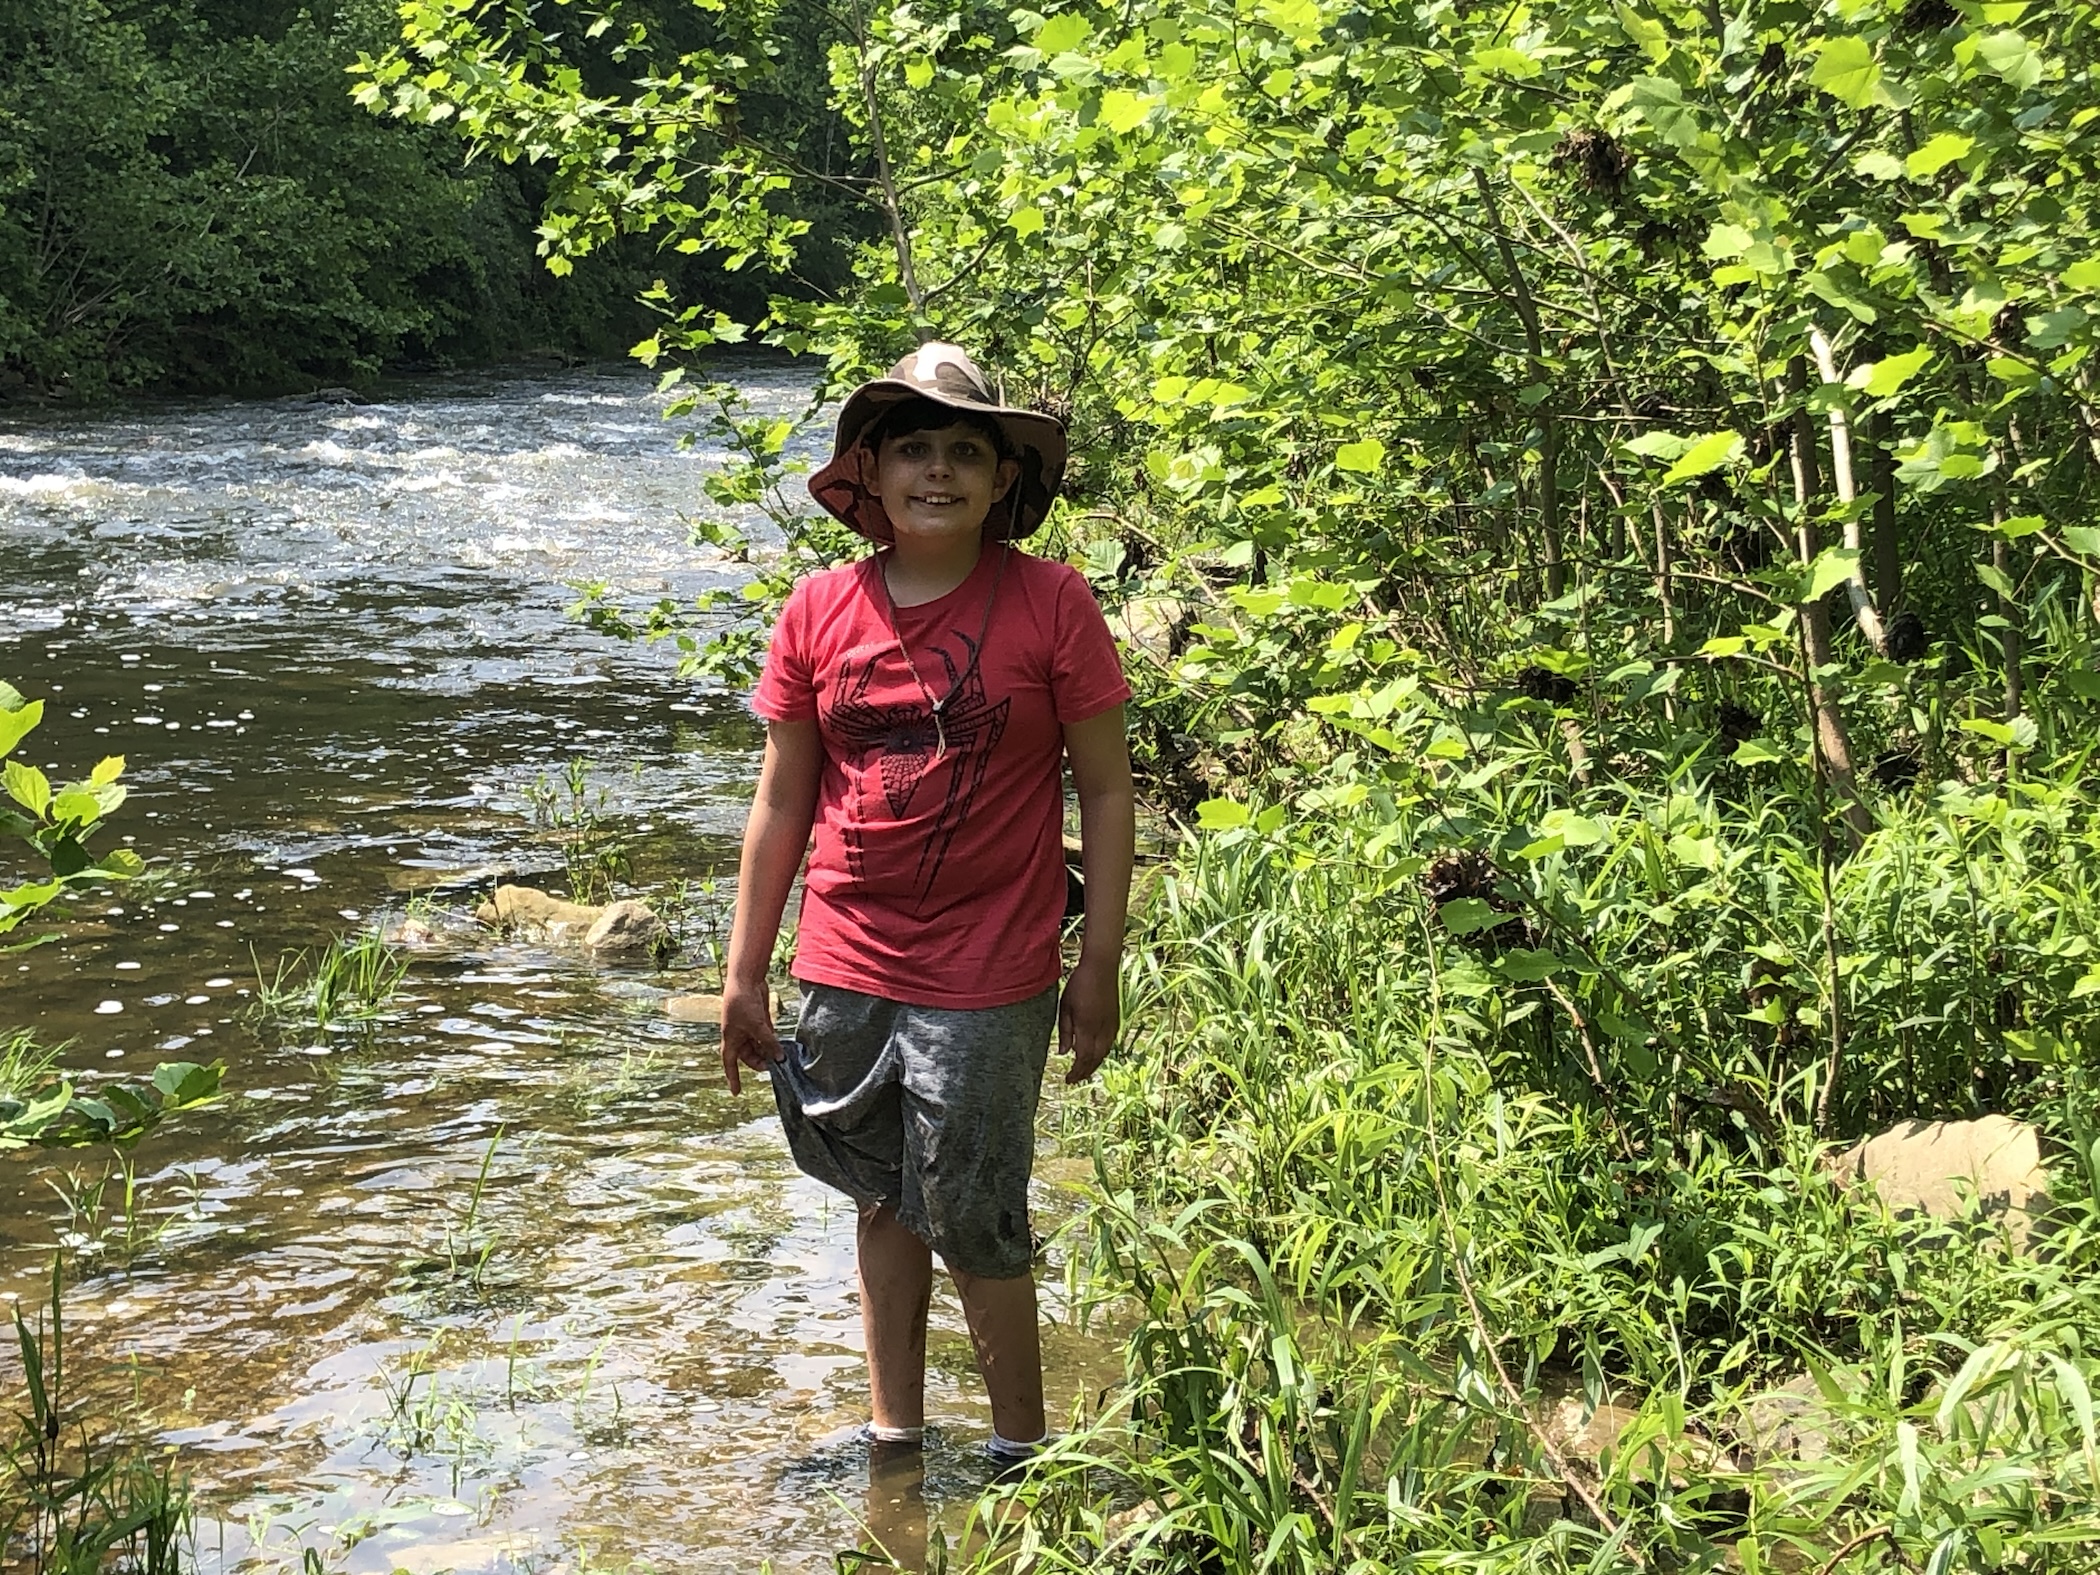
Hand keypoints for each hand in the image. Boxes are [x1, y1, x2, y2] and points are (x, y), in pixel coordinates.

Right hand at [720, 977, 783, 1094]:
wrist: (745, 980)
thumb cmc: (743, 1003)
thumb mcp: (757, 1026)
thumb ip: (769, 1043)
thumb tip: (780, 1059)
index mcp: (730, 1040)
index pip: (730, 1064)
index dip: (733, 1078)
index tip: (736, 1092)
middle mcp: (738, 1036)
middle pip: (749, 1056)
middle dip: (760, 1062)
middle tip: (775, 1066)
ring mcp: (749, 1028)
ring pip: (759, 1047)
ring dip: (768, 1052)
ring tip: (781, 1058)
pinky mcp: (759, 1021)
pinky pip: (766, 1037)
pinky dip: (772, 1042)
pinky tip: (782, 1048)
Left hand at [1058, 955, 1119, 1083]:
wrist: (1101, 968)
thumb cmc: (1079, 984)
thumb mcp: (1065, 1007)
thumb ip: (1065, 1031)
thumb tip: (1063, 1053)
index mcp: (1087, 1027)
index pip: (1082, 1058)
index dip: (1076, 1072)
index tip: (1067, 1080)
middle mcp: (1102, 1030)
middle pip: (1095, 1059)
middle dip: (1084, 1072)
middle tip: (1074, 1079)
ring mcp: (1111, 1025)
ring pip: (1104, 1053)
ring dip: (1093, 1064)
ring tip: (1083, 1070)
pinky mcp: (1116, 1020)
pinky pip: (1109, 1044)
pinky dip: (1101, 1054)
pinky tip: (1094, 1054)